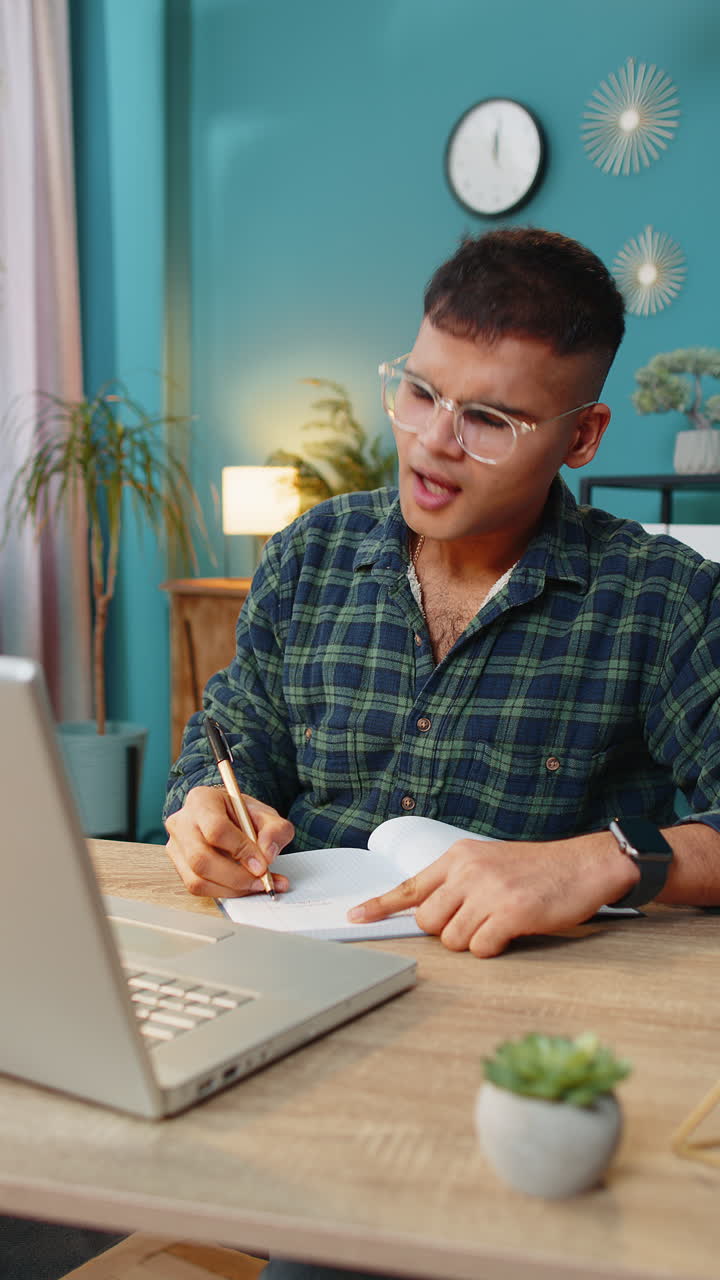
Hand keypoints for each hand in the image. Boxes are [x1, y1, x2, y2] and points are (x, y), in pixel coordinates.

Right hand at [164, 785, 292, 897]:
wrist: (228, 818)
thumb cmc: (243, 814)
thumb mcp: (266, 815)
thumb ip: (275, 830)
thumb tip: (267, 855)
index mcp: (202, 800)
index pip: (216, 829)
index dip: (240, 850)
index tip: (262, 865)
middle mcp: (182, 822)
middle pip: (201, 858)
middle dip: (236, 877)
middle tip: (262, 881)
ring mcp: (176, 846)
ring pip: (197, 879)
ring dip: (232, 889)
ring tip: (258, 885)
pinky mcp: (178, 867)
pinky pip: (198, 888)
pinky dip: (224, 892)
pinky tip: (244, 887)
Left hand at [347, 832, 638, 956]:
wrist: (584, 865)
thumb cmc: (537, 870)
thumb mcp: (490, 862)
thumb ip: (458, 882)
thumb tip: (429, 913)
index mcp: (459, 856)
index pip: (410, 886)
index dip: (379, 905)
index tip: (354, 916)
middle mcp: (468, 870)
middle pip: (427, 922)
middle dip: (446, 932)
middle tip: (476, 922)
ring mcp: (488, 891)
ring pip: (452, 939)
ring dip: (473, 941)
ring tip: (498, 924)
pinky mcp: (510, 912)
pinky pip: (481, 948)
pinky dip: (493, 949)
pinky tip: (511, 933)